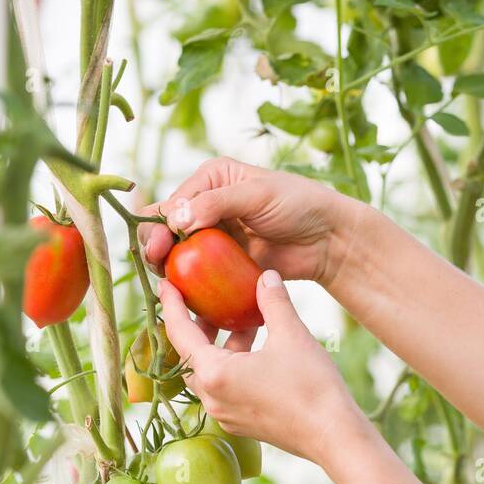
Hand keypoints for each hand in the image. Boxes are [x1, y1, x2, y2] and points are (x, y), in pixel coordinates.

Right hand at [141, 157, 362, 289]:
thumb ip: (216, 203)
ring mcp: (214, 240)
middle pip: (165, 231)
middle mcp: (205, 208)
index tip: (158, 246)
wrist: (327, 239)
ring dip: (171, 273)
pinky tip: (188, 302)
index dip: (157, 225)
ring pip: (178, 258)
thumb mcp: (257, 195)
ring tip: (172, 287)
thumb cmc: (298, 204)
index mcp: (209, 181)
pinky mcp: (225, 267)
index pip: (169, 203)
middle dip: (156, 250)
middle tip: (160, 267)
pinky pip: (200, 280)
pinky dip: (192, 290)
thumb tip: (176, 218)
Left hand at [158, 269, 364, 468]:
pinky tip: (256, 351)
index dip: (172, 304)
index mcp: (214, 374)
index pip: (180, 333)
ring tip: (241, 322)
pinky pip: (226, 389)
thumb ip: (273, 301)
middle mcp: (213, 399)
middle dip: (198, 326)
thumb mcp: (291, 335)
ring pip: (211, 373)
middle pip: (191, 355)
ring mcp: (227, 415)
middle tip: (207, 300)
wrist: (335, 437)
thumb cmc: (311, 387)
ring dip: (220, 346)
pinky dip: (233, 365)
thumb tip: (265, 276)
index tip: (166, 283)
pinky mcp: (243, 424)